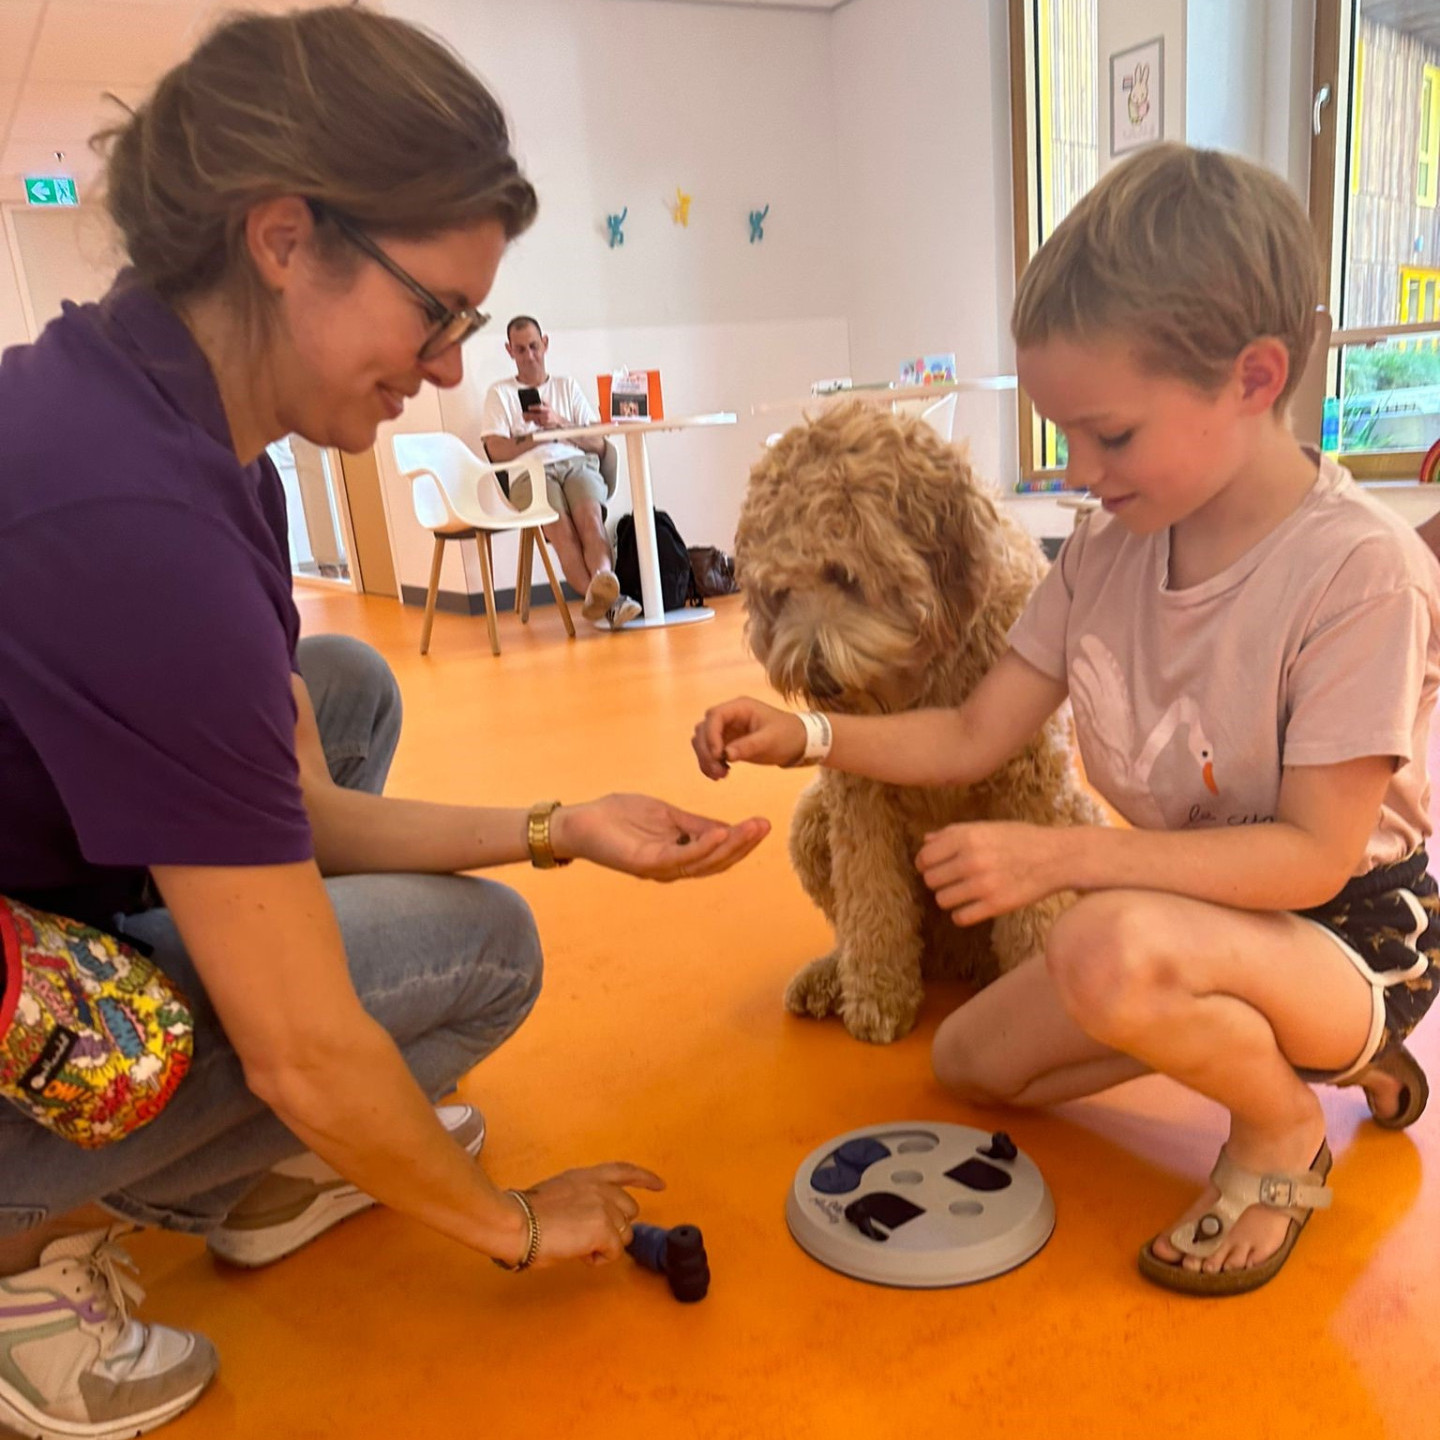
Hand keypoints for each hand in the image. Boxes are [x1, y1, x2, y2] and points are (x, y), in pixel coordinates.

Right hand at [519, 1162, 664, 1267]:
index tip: (660, 1185)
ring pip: (623, 1234)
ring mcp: (604, 1206)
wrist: (518, 1223)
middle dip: (615, 1227)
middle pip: (629, 1211)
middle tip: (588, 1237)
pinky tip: (579, 1253)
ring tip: (577, 1245)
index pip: (623, 1170)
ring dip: (605, 1244)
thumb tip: (589, 1220)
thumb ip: (581, 1199)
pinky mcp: (604, 1228)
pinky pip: (614, 1252)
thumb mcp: (559, 1193)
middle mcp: (600, 1187)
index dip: (645, 1178)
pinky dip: (599, 1258)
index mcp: (587, 1176)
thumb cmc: (527, 1215)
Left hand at [525, 403, 560, 429]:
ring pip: (535, 420)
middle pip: (536, 415)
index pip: (540, 408)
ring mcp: (546, 421)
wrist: (558, 421)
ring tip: (524, 418)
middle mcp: (547, 415)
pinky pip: (537, 424)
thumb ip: (544, 401)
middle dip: (529, 415)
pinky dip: (533, 422)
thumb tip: (538, 398)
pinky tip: (528, 421)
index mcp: (548, 408)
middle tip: (523, 414)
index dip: (534, 407)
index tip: (528, 407)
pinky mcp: (544, 426)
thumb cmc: (551, 412)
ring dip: (529, 419)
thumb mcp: (549, 405)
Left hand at [551, 793, 768, 879]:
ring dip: (731, 845)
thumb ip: (694, 824)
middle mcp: (672, 867)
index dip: (741, 840)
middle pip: (717, 861)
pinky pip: (680, 857)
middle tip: (765, 825)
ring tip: (752, 828)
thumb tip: (727, 828)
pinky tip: (721, 831)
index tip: (763, 823)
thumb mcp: (667, 815)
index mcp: (678, 855)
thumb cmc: (620, 816)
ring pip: (704, 861)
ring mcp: (659, 868)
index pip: (717, 853)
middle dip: (743, 844)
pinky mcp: (645, 863)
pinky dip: (703, 846)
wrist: (581, 820)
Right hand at [693, 697, 805, 777]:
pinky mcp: (727, 742)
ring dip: (706, 759)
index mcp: (740, 708)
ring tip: (720, 776)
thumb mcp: (770, 740)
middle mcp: (729, 716)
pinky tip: (721, 775)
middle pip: (704, 729)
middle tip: (718, 772)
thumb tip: (726, 755)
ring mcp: (727, 729)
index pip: (714, 716)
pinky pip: (710, 752)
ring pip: (703, 741)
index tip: (717, 755)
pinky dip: (710, 763)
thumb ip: (749, 746)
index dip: (711, 735)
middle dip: (706, 751)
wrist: (798, 743)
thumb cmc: (787, 735)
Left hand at [916, 821, 1068, 924]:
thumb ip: (953, 833)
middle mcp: (971, 860)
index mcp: (966, 837)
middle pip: (931, 880)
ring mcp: (982, 884)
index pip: (925, 857)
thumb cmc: (1020, 839)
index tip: (932, 866)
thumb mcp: (986, 827)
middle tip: (952, 879)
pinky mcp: (995, 906)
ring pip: (942, 900)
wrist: (1056, 857)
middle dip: (938, 880)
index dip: (925, 863)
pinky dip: (962, 914)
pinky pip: (960, 918)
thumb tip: (925, 840)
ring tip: (963, 892)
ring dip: (949, 898)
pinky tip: (972, 906)